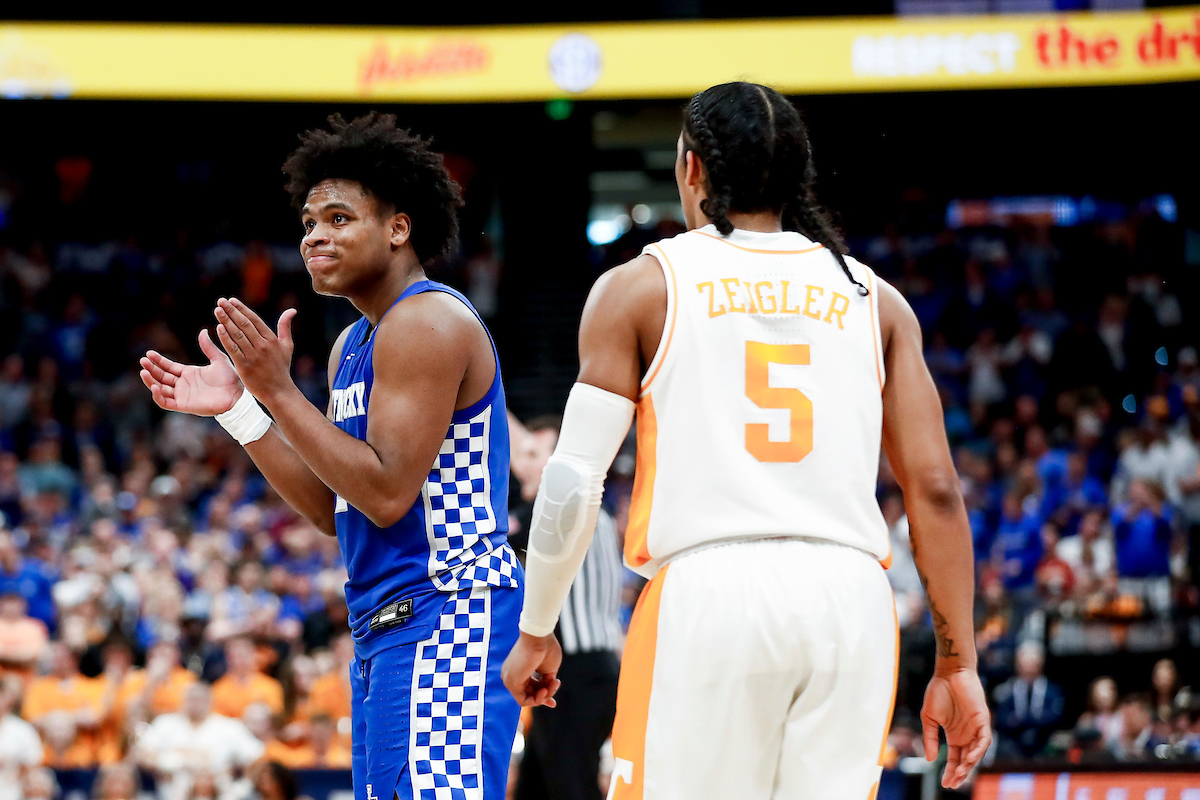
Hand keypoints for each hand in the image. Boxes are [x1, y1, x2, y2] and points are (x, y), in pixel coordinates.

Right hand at [140, 330, 242, 415]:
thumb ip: (208, 347)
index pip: (169, 366)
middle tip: (143, 360)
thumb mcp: (218, 359)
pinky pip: (166, 402)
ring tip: (143, 371)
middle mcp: (183, 384)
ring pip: (160, 389)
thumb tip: (203, 331)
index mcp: (189, 373)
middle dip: (151, 369)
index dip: (158, 360)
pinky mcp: (183, 405)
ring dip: (150, 381)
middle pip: (161, 376)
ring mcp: (182, 395)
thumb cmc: (231, 380)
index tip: (149, 353)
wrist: (237, 396)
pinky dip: (158, 396)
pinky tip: (155, 386)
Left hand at [213, 297, 297, 405]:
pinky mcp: (245, 366)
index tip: (232, 300)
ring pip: (237, 335)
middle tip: (221, 301)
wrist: (279, 391)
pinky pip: (233, 349)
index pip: (254, 320)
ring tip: (217, 310)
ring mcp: (254, 356)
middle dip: (232, 311)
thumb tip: (292, 310)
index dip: (242, 309)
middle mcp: (263, 346)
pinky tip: (218, 328)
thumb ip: (285, 327)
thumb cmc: (281, 368)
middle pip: (244, 324)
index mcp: (272, 340)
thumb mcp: (287, 346)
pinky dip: (226, 338)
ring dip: (226, 321)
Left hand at [501, 631, 562, 707]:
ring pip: (527, 698)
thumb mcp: (549, 669)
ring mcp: (509, 678)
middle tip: (554, 703)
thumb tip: (547, 692)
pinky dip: (536, 700)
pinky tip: (544, 691)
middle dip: (544, 699)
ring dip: (544, 696)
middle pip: (528, 694)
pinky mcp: (510, 682)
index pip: (530, 688)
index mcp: (520, 669)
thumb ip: (546, 682)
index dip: (543, 695)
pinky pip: (523, 701)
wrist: (539, 636)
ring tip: (553, 684)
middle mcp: (512, 674)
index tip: (553, 703)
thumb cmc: (546, 647)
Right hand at [921, 667, 991, 789]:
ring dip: (969, 765)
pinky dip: (979, 750)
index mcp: (954, 735)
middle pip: (966, 760)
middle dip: (960, 773)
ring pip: (976, 753)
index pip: (954, 758)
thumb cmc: (938, 691)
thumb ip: (929, 738)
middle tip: (952, 784)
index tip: (944, 783)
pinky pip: (984, 740)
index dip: (950, 771)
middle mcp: (966, 734)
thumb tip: (929, 759)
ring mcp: (976, 728)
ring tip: (959, 774)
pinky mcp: (983, 720)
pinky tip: (970, 758)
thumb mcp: (929, 718)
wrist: (948, 672)